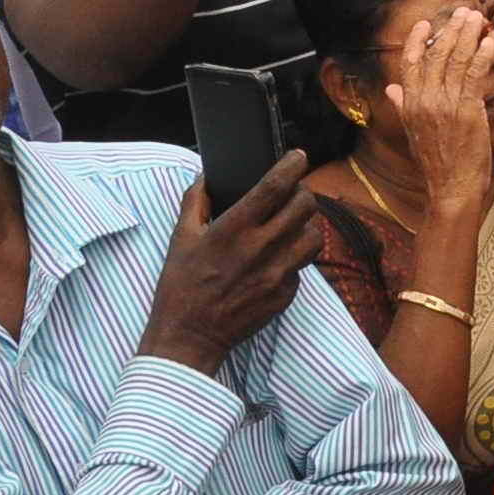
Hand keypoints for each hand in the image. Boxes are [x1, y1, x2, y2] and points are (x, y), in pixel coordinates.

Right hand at [139, 150, 319, 372]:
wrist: (190, 337)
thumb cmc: (181, 287)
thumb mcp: (180, 240)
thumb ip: (194, 202)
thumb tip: (206, 177)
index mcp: (234, 230)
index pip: (275, 186)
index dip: (292, 165)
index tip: (298, 156)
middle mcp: (261, 248)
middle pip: (305, 206)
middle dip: (302, 193)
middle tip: (291, 194)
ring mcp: (278, 272)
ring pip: (313, 235)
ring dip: (304, 226)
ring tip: (289, 227)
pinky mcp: (286, 293)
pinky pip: (302, 266)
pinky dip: (293, 258)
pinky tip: (275, 260)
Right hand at [386, 7, 493, 215]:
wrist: (450, 186)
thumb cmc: (437, 162)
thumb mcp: (412, 131)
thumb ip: (402, 106)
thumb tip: (391, 89)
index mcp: (409, 104)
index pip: (410, 64)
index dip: (417, 40)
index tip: (426, 23)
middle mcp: (424, 100)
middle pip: (436, 55)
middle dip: (449, 30)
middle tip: (462, 12)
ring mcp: (445, 104)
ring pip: (455, 60)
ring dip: (467, 35)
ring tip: (476, 18)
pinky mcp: (467, 109)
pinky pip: (474, 74)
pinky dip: (482, 55)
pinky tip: (489, 42)